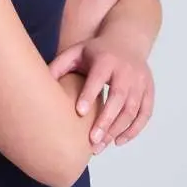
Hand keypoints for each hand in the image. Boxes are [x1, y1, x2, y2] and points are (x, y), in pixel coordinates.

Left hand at [48, 33, 153, 151]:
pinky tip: (118, 141)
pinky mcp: (149, 91)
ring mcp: (140, 81)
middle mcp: (126, 71)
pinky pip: (145, 114)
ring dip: (117, 130)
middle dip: (106, 120)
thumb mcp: (76, 52)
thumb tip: (38, 83)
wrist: (127, 40)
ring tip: (100, 146)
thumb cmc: (96, 51)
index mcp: (106, 60)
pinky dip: (134, 130)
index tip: (79, 113)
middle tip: (92, 141)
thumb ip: (59, 65)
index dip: (90, 95)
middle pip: (119, 98)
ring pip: (133, 109)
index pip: (98, 78)